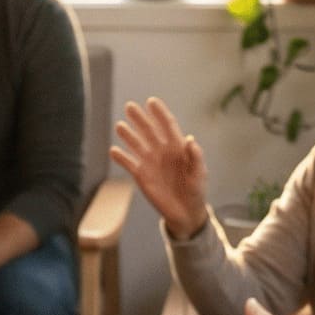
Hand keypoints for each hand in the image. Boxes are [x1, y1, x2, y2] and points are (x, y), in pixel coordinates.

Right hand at [111, 96, 208, 239]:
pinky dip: (121, 157)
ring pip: (136, 144)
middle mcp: (162, 151)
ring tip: (120, 126)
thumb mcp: (199, 173)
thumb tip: (190, 139)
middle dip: (140, 118)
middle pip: (149, 130)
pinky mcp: (141, 175)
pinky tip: (114, 151)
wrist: (186, 212)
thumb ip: (195, 157)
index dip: (159, 113)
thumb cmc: (196, 191)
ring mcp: (150, 162)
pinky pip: (128, 163)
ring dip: (128, 135)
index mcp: (177, 147)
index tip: (151, 102)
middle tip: (130, 106)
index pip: (167, 125)